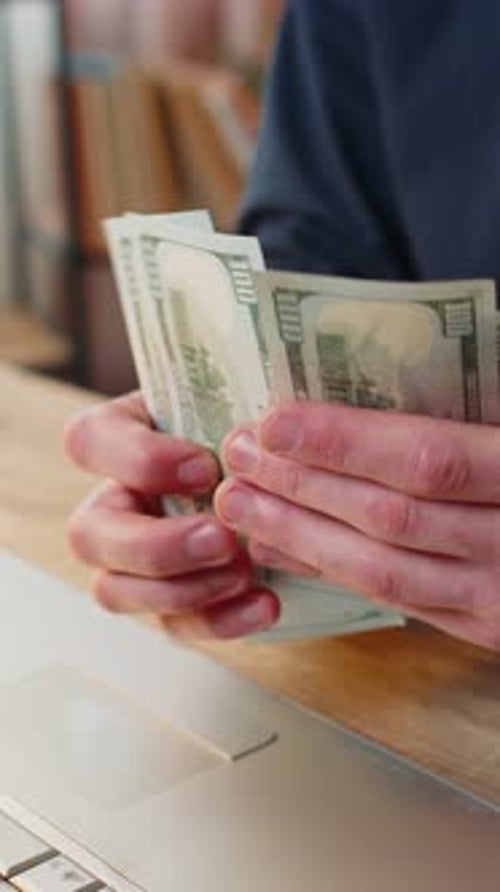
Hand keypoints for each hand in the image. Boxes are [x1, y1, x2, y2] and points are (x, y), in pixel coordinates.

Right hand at [64, 392, 278, 639]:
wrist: (287, 476)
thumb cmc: (253, 428)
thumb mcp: (241, 401)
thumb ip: (236, 409)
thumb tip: (267, 420)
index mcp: (122, 437)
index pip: (89, 441)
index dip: (138, 460)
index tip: (205, 468)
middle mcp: (116, 500)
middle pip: (88, 534)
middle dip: (154, 546)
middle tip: (221, 540)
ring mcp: (133, 558)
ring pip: (114, 590)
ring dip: (179, 591)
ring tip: (243, 574)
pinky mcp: (170, 601)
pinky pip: (174, 626)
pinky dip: (218, 621)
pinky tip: (264, 605)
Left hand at [215, 402, 499, 650]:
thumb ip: (478, 410)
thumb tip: (389, 377)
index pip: (429, 460)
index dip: (346, 443)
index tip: (274, 421)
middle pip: (390, 519)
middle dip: (302, 486)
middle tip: (235, 453)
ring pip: (385, 572)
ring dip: (302, 535)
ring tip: (240, 503)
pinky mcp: (487, 629)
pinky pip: (399, 604)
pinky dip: (335, 574)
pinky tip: (286, 548)